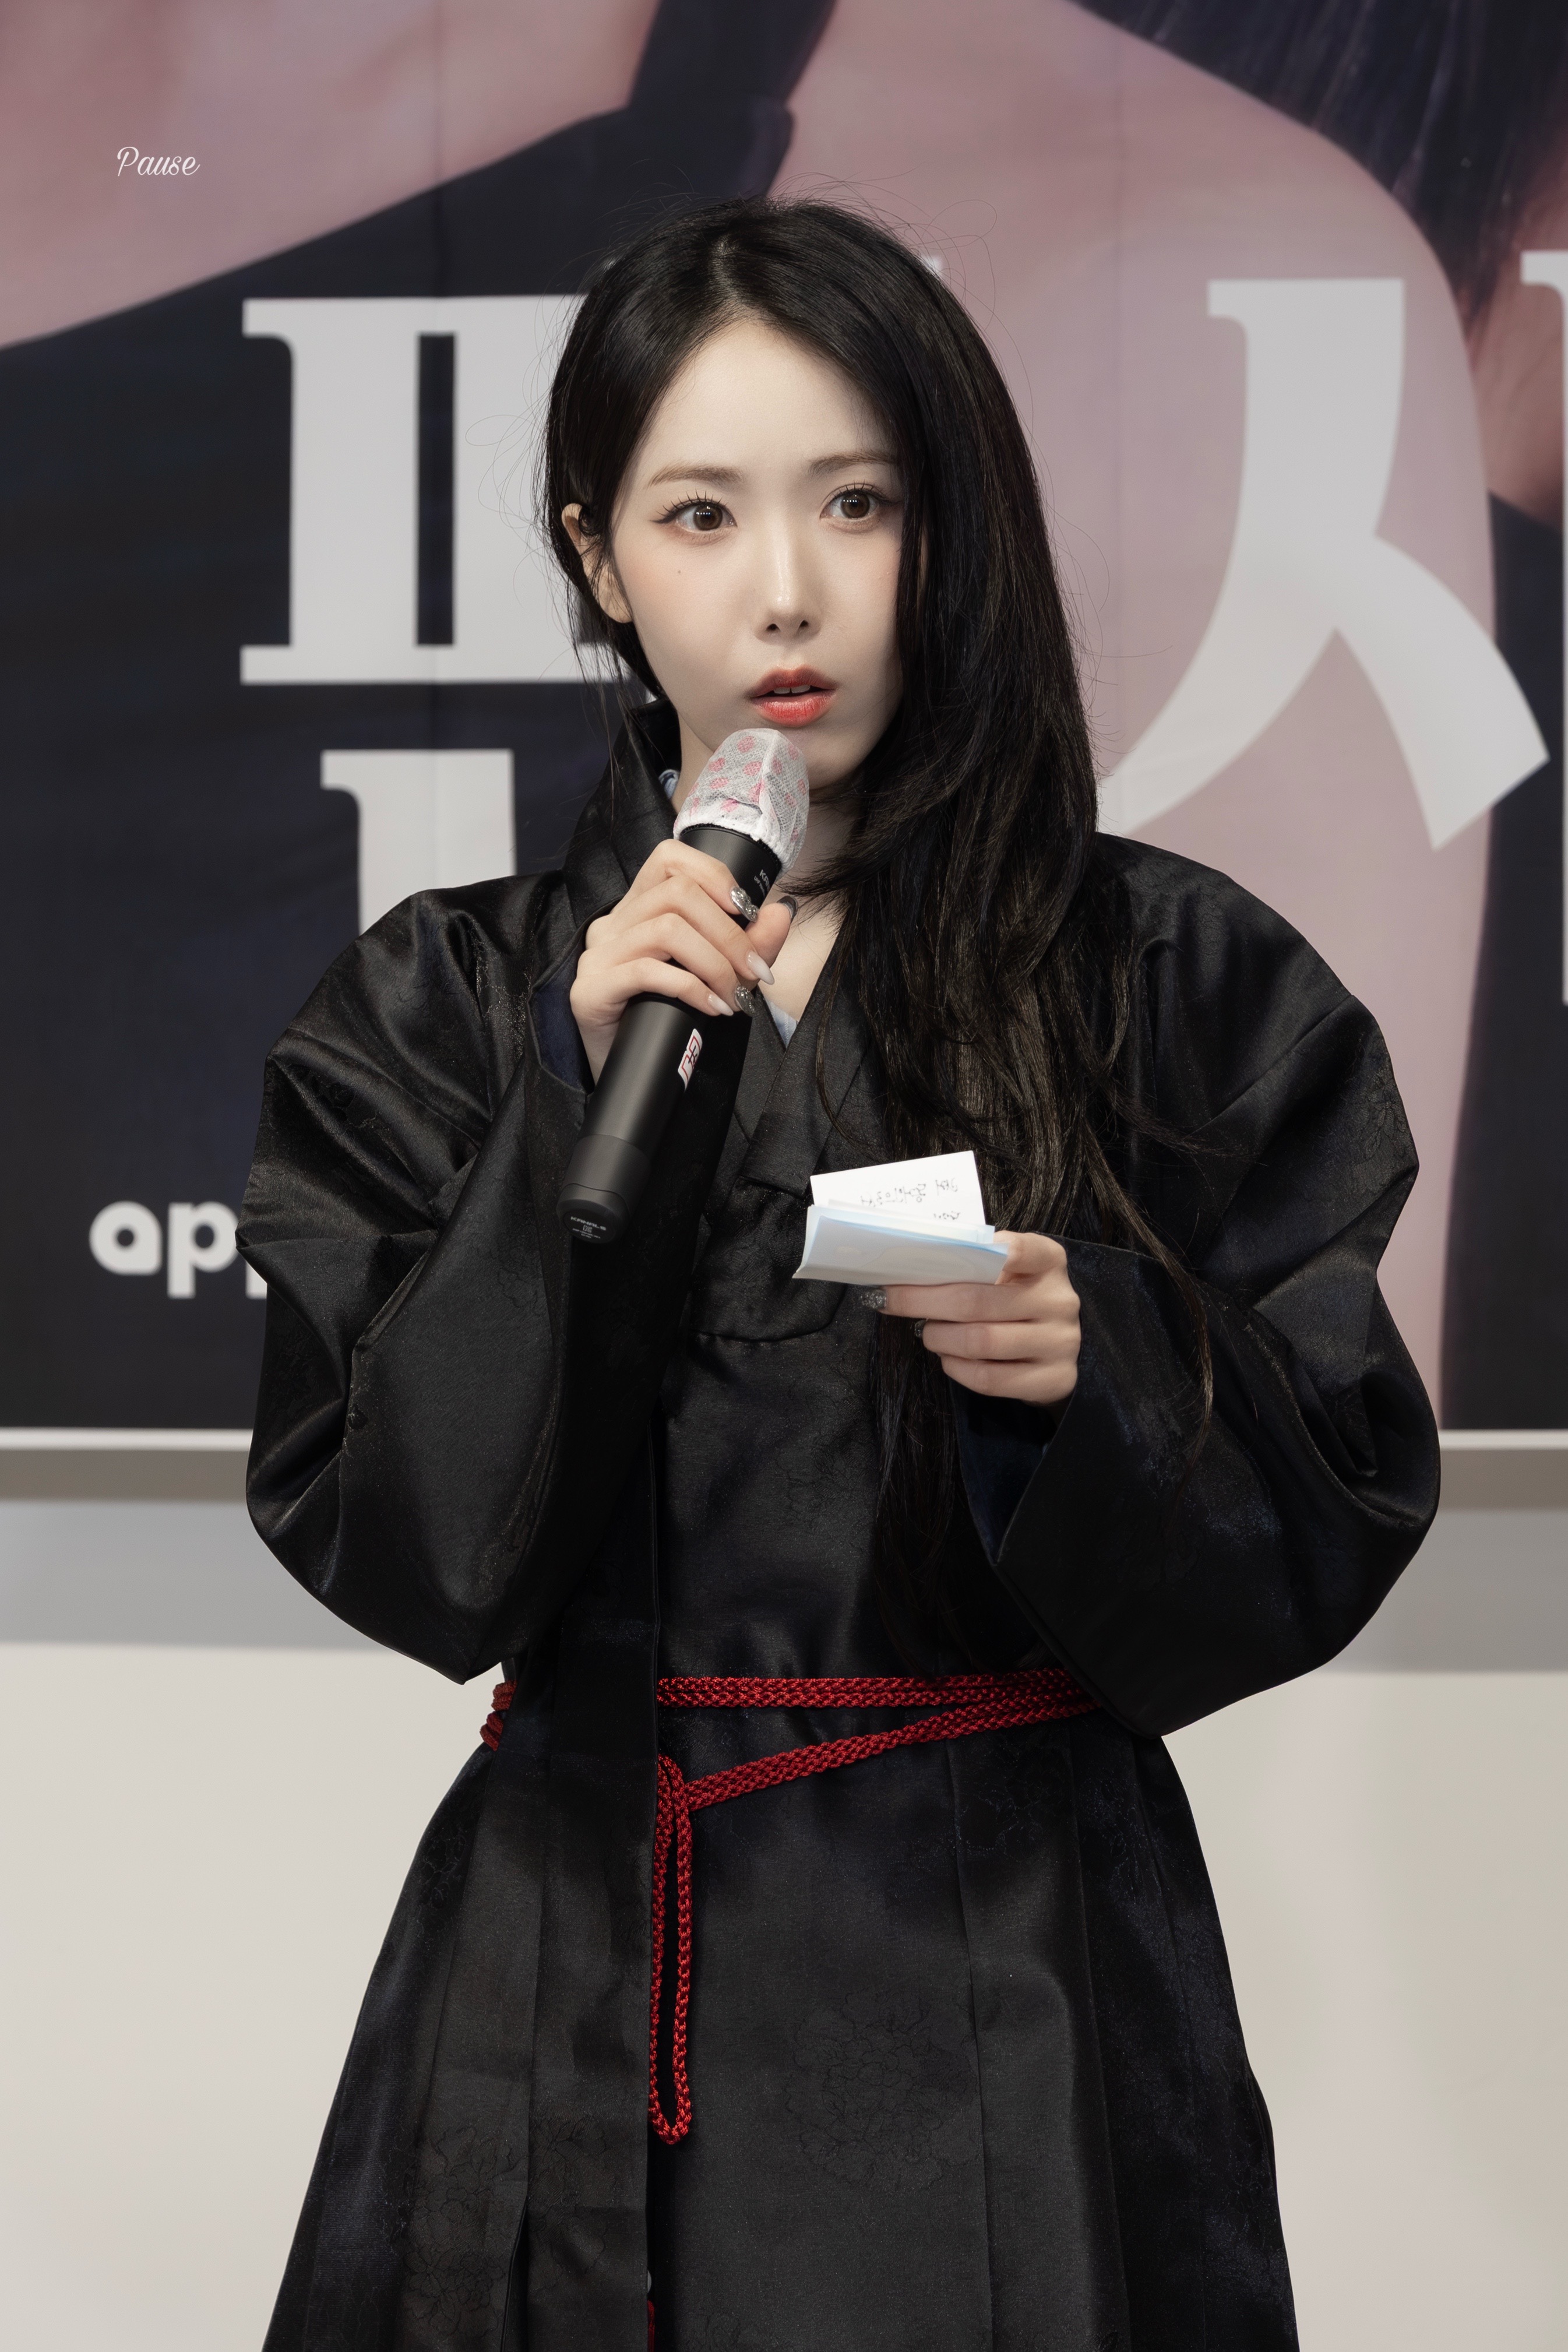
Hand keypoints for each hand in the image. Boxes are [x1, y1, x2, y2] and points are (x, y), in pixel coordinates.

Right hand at [570, 841, 794, 1079]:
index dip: (714, 875)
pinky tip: (712, 1008)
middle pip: (677, 894)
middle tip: (754, 971)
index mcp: (639, 908)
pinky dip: (691, 988)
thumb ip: (752, 941)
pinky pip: (647, 971)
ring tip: (735, 997)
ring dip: (715, 964)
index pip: (669, 858)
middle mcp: (613, 923)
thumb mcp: (721, 973)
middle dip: (729, 933)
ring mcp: (598, 955)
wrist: (630, 1069)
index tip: (748, 913)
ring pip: (666, 930)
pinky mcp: (590, 989)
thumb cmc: (669, 1015)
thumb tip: (781, 910)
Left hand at [880, 1231, 1080, 1409]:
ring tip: (928, 1333)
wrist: (1056, 1348)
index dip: (983, 1251)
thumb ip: (977, 1265)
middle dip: (923, 1301)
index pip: (1022, 1249)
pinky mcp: (1053, 1379)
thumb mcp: (1011, 1273)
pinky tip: (948, 1358)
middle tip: (892, 1300)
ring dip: (939, 1338)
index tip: (936, 1255)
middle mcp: (1059, 1300)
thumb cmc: (1019, 1301)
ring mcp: (1059, 1342)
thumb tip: (913, 1269)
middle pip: (977, 1300)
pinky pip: (989, 1379)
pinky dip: (957, 1368)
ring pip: (980, 1342)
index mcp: (1048, 1262)